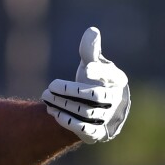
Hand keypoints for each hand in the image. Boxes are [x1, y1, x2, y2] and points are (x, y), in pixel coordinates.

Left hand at [41, 27, 130, 142]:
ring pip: (86, 113)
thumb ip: (90, 49)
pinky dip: (68, 122)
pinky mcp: (99, 133)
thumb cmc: (94, 79)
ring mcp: (109, 118)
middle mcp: (116, 100)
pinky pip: (85, 130)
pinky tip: (53, 112)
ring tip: (47, 98)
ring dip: (64, 106)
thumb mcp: (93, 62)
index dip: (96, 72)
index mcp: (117, 80)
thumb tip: (92, 31)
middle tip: (50, 87)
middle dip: (70, 92)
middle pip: (94, 97)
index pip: (108, 75)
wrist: (96, 108)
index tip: (85, 68)